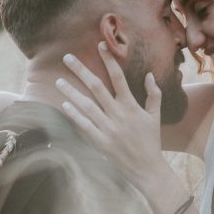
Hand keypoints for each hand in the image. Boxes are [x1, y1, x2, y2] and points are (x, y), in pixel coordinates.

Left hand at [56, 42, 165, 191]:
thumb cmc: (151, 140)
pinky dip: (74, 114)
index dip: (109, 60)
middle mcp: (118, 114)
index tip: (100, 45)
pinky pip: (84, 125)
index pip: (118, 77)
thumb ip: (153, 94)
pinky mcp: (100, 142)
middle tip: (67, 57)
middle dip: (81, 70)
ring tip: (58, 80)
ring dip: (71, 91)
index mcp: (131, 105)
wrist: (147, 168)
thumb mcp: (155, 115)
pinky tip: (64, 104)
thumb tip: (149, 74)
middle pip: (96, 87)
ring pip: (86, 105)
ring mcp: (108, 128)